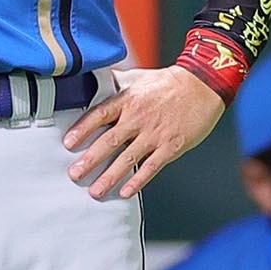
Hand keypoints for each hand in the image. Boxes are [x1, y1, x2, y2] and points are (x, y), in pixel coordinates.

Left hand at [62, 65, 224, 199]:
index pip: (99, 115)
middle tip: (74, 174)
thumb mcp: (137, 77)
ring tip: (95, 191)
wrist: (202, 86)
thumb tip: (93, 79)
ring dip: (109, 176)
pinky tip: (125, 192)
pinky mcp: (171, 147)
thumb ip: (115, 83)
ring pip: (127, 158)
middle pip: (109, 141)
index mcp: (127, 100)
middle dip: (90, 160)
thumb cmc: (168, 82)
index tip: (68, 143)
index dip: (82, 130)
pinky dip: (138, 180)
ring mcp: (154, 134)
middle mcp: (138, 118)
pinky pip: (151, 167)